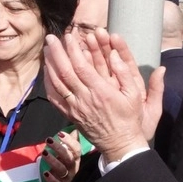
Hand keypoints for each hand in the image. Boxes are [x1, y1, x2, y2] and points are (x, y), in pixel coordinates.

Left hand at [41, 133, 81, 181]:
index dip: (69, 141)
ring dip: (53, 161)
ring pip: (62, 169)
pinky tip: (46, 173)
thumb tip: (76, 128)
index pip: (76, 149)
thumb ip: (71, 142)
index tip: (60, 133)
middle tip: (48, 140)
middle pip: (69, 158)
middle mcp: (72, 167)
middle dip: (59, 148)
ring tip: (44, 153)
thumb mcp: (69, 154)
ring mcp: (67, 177)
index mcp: (75, 158)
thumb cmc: (64, 165)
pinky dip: (51, 179)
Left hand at [43, 30, 163, 162]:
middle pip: (65, 72)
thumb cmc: (129, 118)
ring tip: (46, 49)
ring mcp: (75, 108)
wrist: (120, 144)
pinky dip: (48, 83)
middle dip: (56, 53)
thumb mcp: (135, 95)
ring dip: (50, 65)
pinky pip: (54, 98)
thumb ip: (126, 73)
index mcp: (101, 92)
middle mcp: (85, 99)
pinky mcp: (70, 115)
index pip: (81, 67)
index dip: (73, 50)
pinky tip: (46, 71)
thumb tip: (115, 54)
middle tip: (51, 37)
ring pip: (57, 84)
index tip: (69, 37)